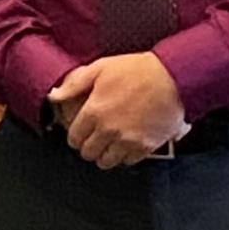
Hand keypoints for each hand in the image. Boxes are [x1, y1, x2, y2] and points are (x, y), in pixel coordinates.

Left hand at [49, 54, 188, 168]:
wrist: (174, 77)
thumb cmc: (138, 70)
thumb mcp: (101, 68)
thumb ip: (75, 84)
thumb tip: (54, 94)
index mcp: (95, 111)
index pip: (74, 138)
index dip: (75, 137)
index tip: (80, 134)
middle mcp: (109, 130)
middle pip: (88, 153)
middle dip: (89, 147)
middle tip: (94, 140)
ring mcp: (128, 140)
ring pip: (107, 161)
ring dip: (106, 155)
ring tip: (109, 145)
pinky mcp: (146, 146)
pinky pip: (129, 161)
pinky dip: (126, 156)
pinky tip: (127, 145)